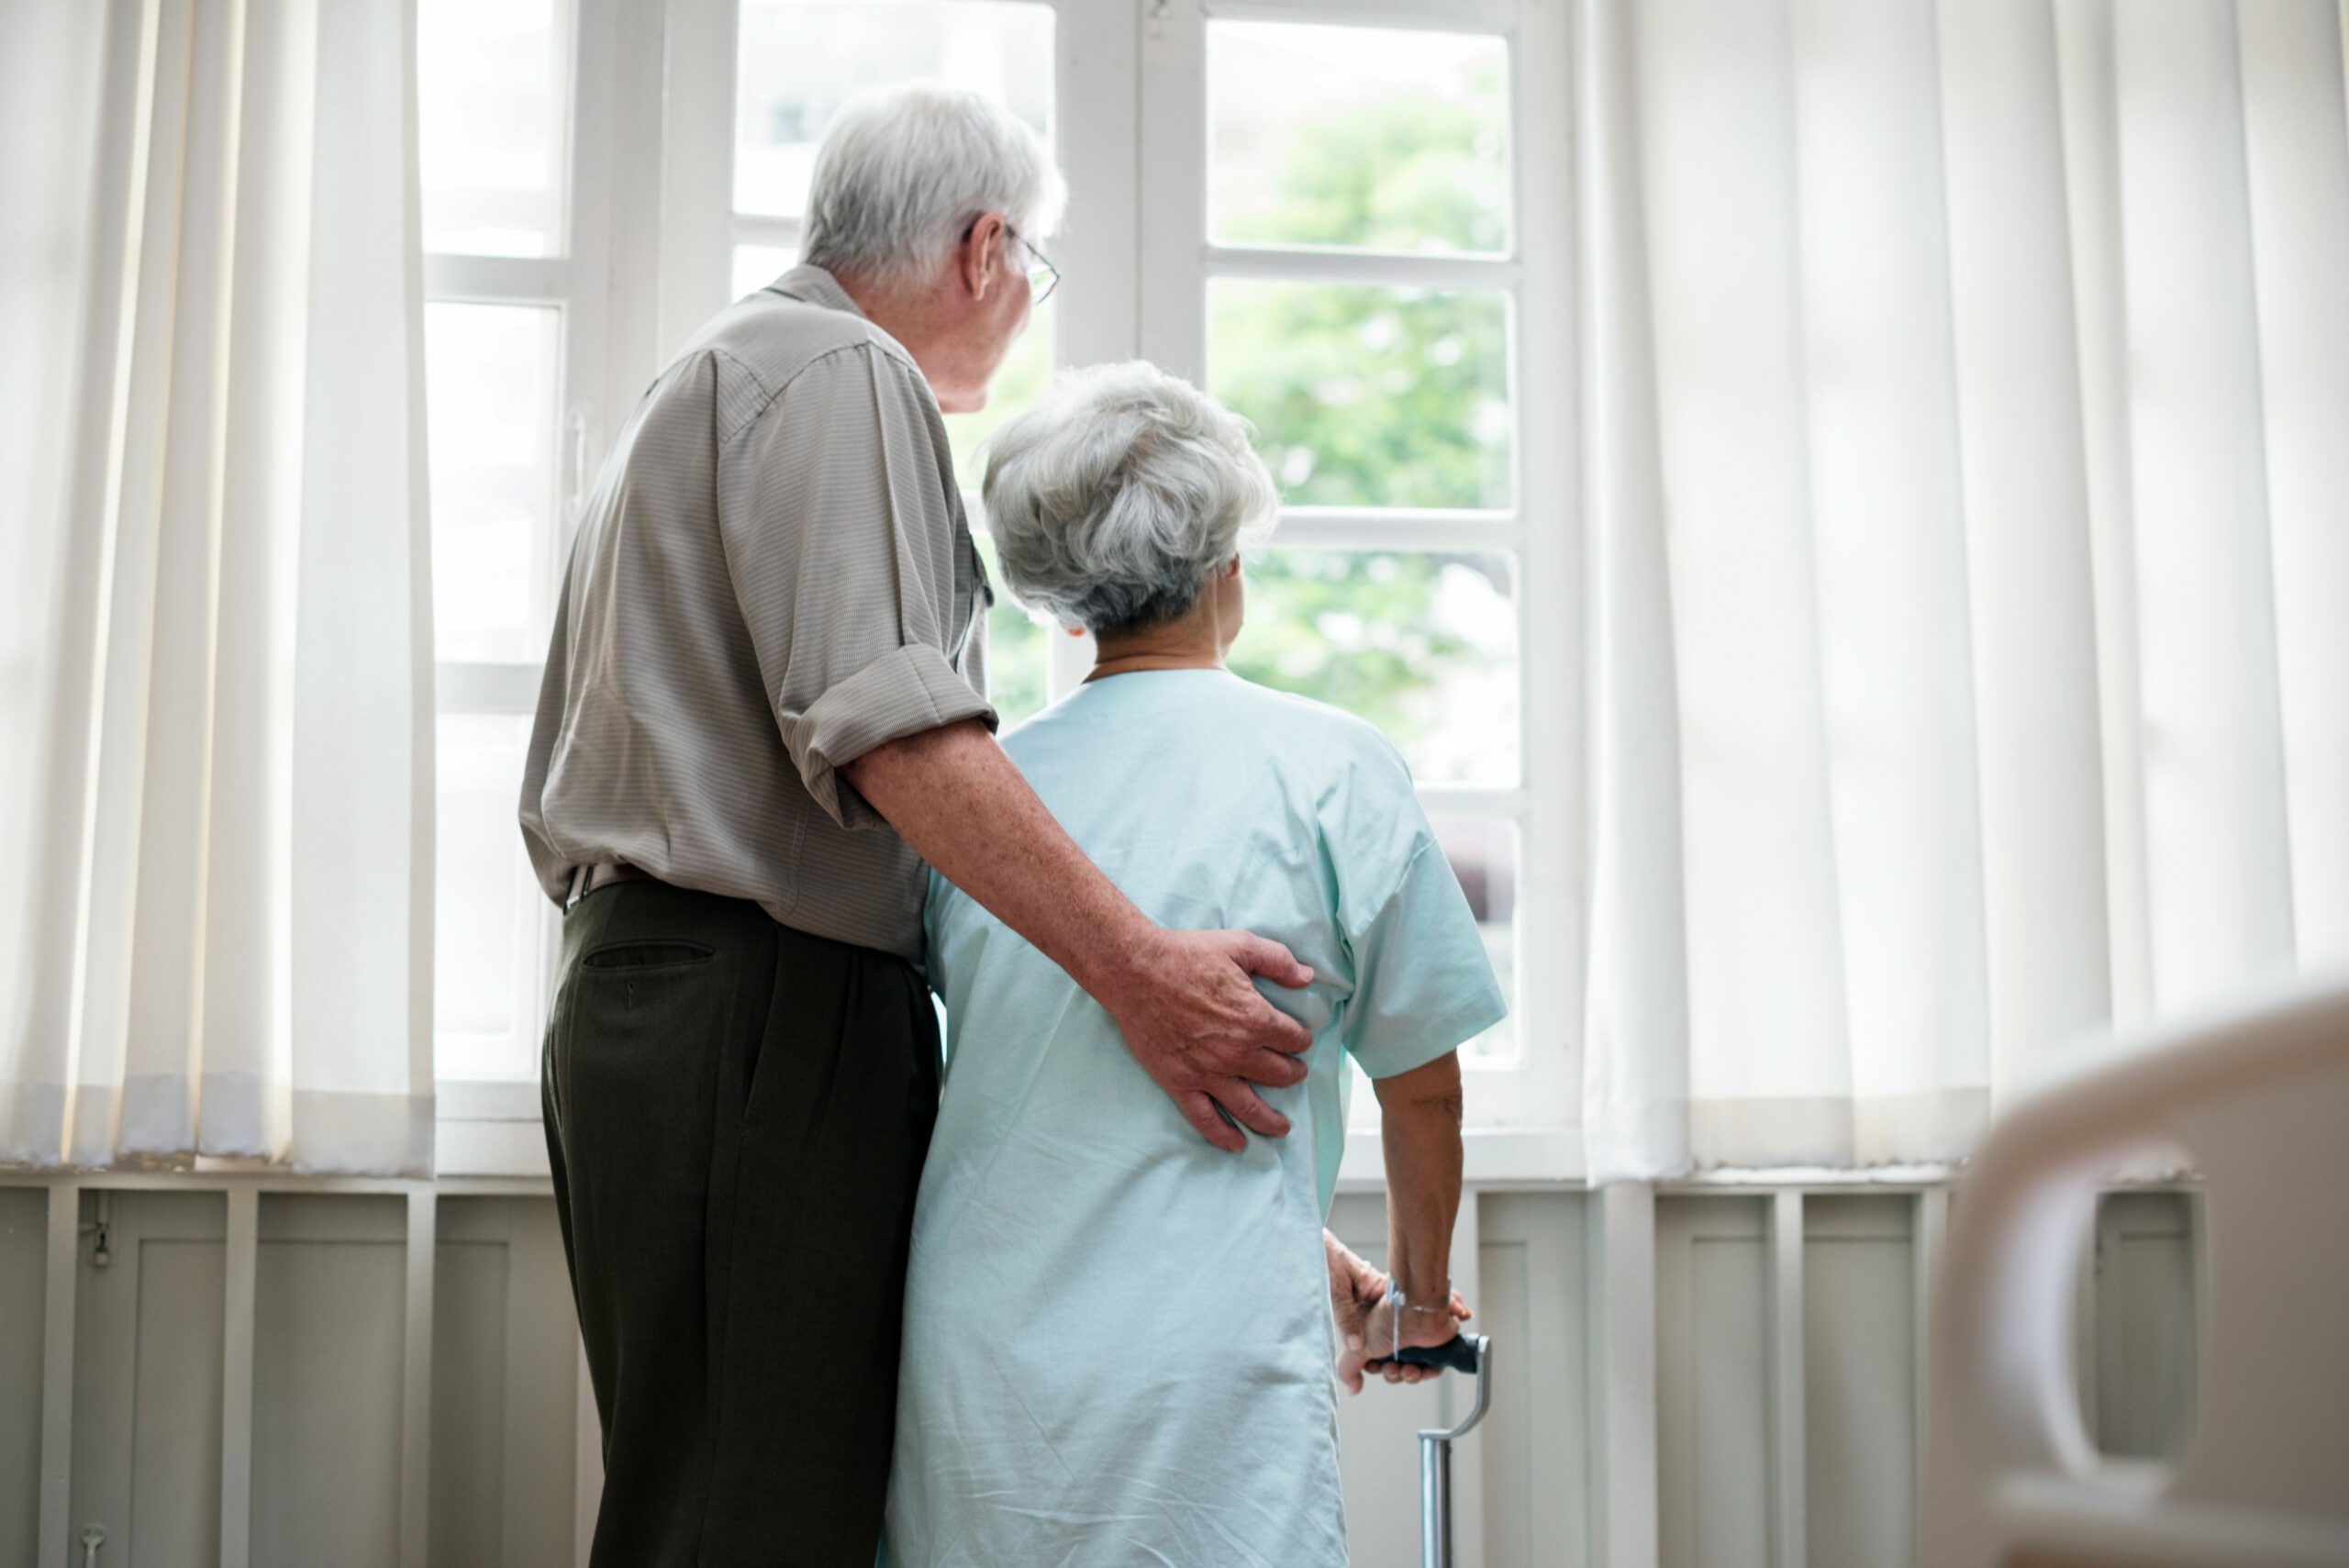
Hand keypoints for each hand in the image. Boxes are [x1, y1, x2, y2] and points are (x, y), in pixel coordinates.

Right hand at [1104, 928, 1314, 1151]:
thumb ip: (1278, 960)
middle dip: (1292, 1073)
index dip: (1301, 1038)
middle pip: (1278, 1074)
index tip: (1299, 1037)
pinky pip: (1205, 1118)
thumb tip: (1307, 976)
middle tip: (1295, 1072)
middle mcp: (1236, 1052)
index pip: (1292, 1039)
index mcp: (1254, 1018)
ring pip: (1249, 1107)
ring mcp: (1208, 1072)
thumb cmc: (1186, 955)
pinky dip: (1223, 1135)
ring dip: (1271, 1119)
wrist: (1135, 970)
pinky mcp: (1180, 1082)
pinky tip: (1237, 1143)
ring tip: (1282, 1126)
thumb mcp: (1239, 945)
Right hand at [1356, 1287, 1472, 1386]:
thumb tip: (1352, 1389)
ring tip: (1409, 1369)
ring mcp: (1415, 1339)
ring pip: (1412, 1368)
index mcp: (1375, 1333)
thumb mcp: (1356, 1348)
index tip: (1375, 1367)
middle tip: (1393, 1368)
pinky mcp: (1434, 1342)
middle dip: (1393, 1374)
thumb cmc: (1385, 1319)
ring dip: (1409, 1375)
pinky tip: (1424, 1370)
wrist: (1416, 1307)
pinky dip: (1429, 1372)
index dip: (1374, 1368)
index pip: (1373, 1359)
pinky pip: (1434, 1365)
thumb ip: (1347, 1368)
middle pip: (1393, 1367)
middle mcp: (1395, 1335)